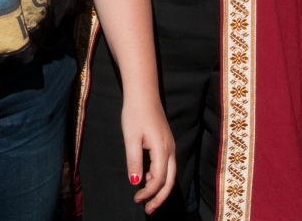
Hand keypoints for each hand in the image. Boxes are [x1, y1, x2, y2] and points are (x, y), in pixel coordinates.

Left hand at [121, 95, 175, 213]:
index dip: (148, 192)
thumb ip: (134, 161)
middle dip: (160, 197)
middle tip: (149, 210)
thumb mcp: (131, 137)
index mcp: (162, 149)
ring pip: (170, 173)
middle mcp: (170, 149)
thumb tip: (135, 182)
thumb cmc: (136, 113)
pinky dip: (160, 175)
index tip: (136, 199)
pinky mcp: (166, 141)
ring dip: (160, 187)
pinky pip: (167, 164)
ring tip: (147, 197)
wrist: (143, 92)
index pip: (158, 179)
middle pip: (170, 180)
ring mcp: (170, 144)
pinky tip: (147, 176)